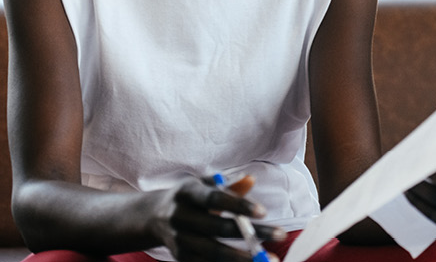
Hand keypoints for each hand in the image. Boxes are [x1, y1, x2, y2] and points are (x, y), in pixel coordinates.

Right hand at [150, 175, 284, 261]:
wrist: (154, 216)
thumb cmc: (192, 197)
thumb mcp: (205, 184)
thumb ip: (228, 184)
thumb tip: (251, 180)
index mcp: (187, 193)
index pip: (215, 198)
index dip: (238, 205)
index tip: (264, 211)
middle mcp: (179, 217)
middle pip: (217, 228)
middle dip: (251, 234)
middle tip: (281, 234)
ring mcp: (178, 241)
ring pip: (213, 253)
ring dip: (243, 258)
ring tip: (270, 259)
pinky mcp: (181, 258)